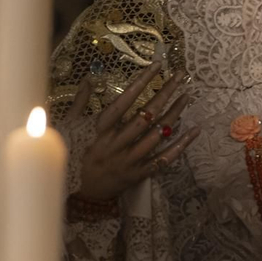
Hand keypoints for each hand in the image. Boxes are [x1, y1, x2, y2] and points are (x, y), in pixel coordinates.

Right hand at [68, 60, 199, 202]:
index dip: (140, 83)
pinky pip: (162, 160)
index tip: (157, 66)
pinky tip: (193, 131)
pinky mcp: (138, 175)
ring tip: (186, 97)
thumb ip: (79, 103)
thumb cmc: (72, 155)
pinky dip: (179, 146)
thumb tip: (89, 80)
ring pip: (156, 136)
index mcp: (99, 130)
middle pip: (145, 116)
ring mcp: (128, 160)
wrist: (75, 194)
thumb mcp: (68, 127)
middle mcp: (116, 144)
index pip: (122, 102)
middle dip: (164, 94)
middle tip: (180, 77)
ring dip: (174, 115)